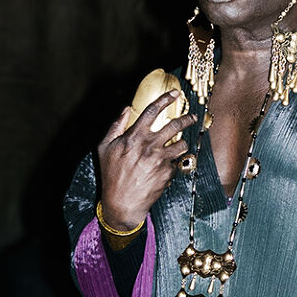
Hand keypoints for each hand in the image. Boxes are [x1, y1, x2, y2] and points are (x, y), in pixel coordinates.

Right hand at [97, 92, 195, 229]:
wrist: (122, 202)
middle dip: (187, 118)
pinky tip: (166, 167)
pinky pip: (176, 162)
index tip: (175, 93)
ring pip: (182, 144)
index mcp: (134, 136)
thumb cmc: (111, 175)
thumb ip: (116, 126)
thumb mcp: (105, 147)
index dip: (165, 99)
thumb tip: (125, 109)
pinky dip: (173, 162)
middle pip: (175, 125)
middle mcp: (150, 146)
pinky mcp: (167, 173)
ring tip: (180, 143)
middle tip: (192, 117)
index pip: (152, 111)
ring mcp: (161, 160)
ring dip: (183, 142)